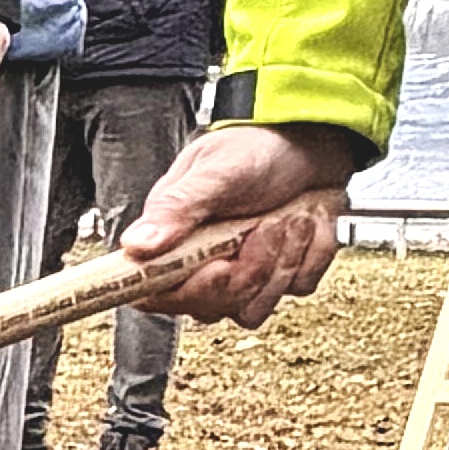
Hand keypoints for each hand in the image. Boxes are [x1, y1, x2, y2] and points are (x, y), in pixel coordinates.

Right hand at [119, 117, 363, 325]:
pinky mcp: (279, 278)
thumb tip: (135, 247)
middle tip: (268, 223)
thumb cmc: (256, 148)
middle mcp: (201, 263)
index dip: (189, 291)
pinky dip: (313, 253)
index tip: (221, 267)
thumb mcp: (216, 171)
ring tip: (292, 216)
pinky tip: (308, 221)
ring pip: (256, 307)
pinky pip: (297, 289)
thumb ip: (177, 209)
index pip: (156, 293)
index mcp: (173, 237)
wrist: (311, 142)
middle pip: (212, 307)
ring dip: (286, 259)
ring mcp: (241, 275)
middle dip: (251, 267)